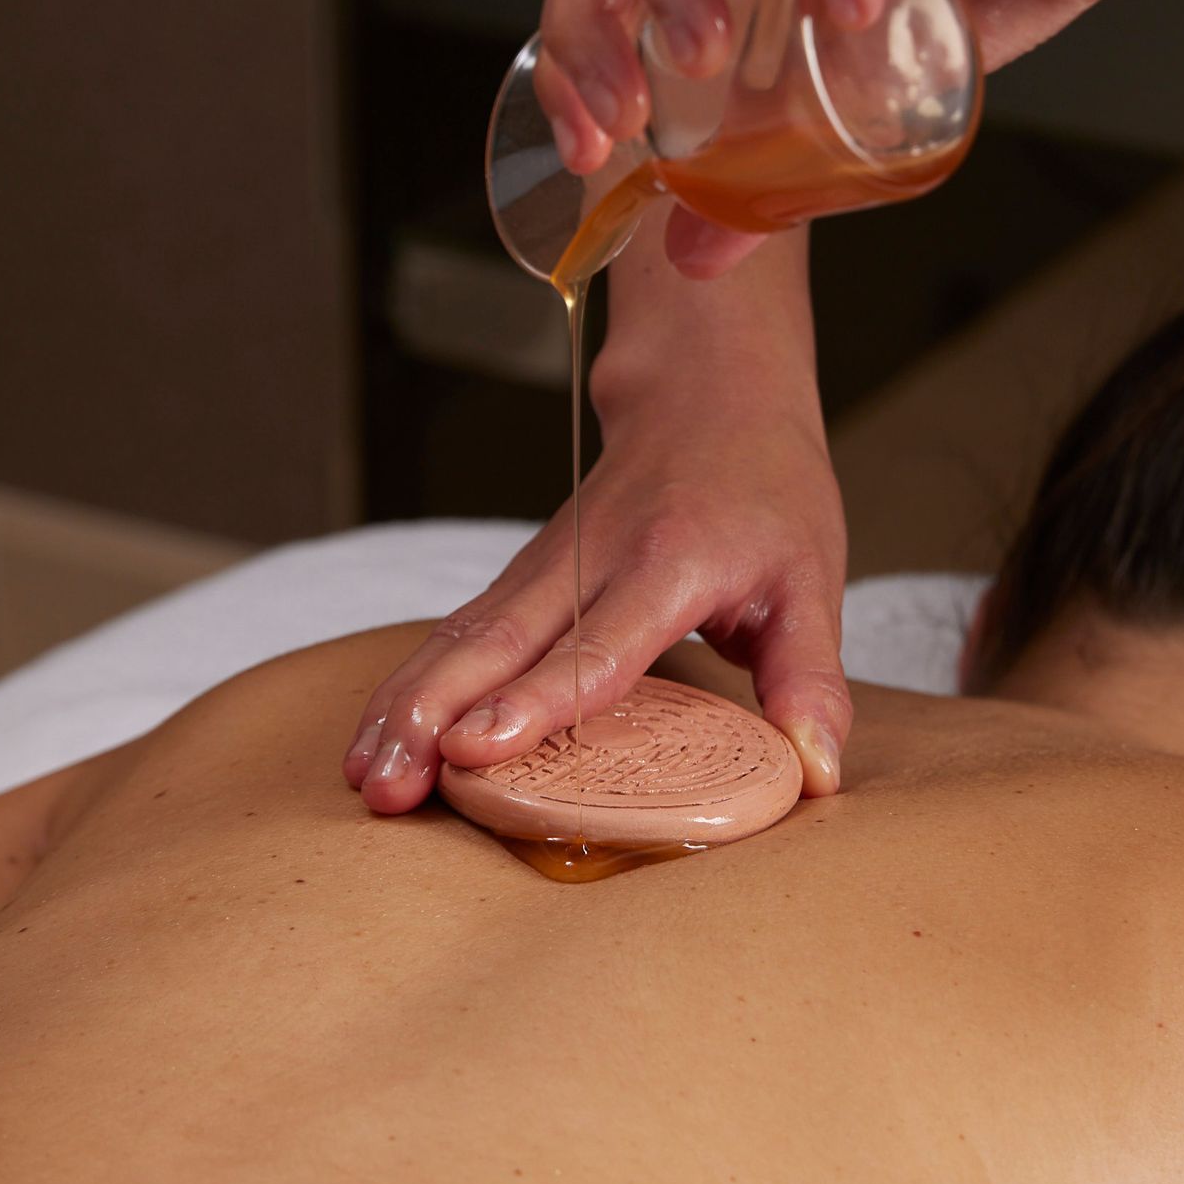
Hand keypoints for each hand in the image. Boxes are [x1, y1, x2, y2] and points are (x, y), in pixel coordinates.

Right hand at [343, 353, 849, 814]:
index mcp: (669, 564)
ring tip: (368, 778)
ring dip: (406, 704)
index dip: (536, 699)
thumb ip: (810, 679)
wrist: (711, 398)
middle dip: (434, 714)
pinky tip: (377, 739)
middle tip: (390, 785)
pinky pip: (456, 633)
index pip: (596, 645)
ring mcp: (546, 564)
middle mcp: (592, 560)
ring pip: (460, 635)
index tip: (478, 746)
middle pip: (496, 640)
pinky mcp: (523, 576)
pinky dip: (410, 684)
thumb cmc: (768, 493)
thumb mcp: (812, 580)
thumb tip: (816, 772)